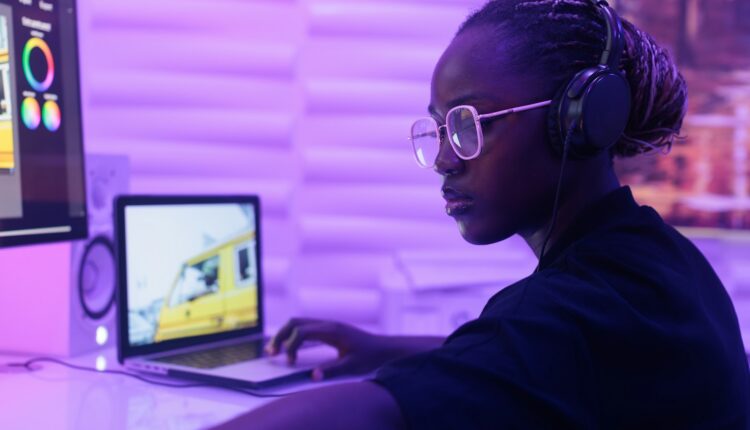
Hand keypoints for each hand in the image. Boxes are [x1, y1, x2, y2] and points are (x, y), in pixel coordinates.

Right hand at [265, 318, 391, 381]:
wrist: (383, 348)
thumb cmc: (369, 356)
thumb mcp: (352, 366)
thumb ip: (332, 370)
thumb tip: (312, 376)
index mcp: (331, 330)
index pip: (302, 331)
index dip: (291, 345)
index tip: (290, 362)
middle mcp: (327, 324)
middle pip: (295, 322)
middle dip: (280, 336)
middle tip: (271, 353)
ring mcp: (327, 325)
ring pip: (298, 322)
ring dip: (284, 334)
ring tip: (275, 351)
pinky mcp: (328, 329)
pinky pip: (305, 327)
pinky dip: (293, 335)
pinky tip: (290, 348)